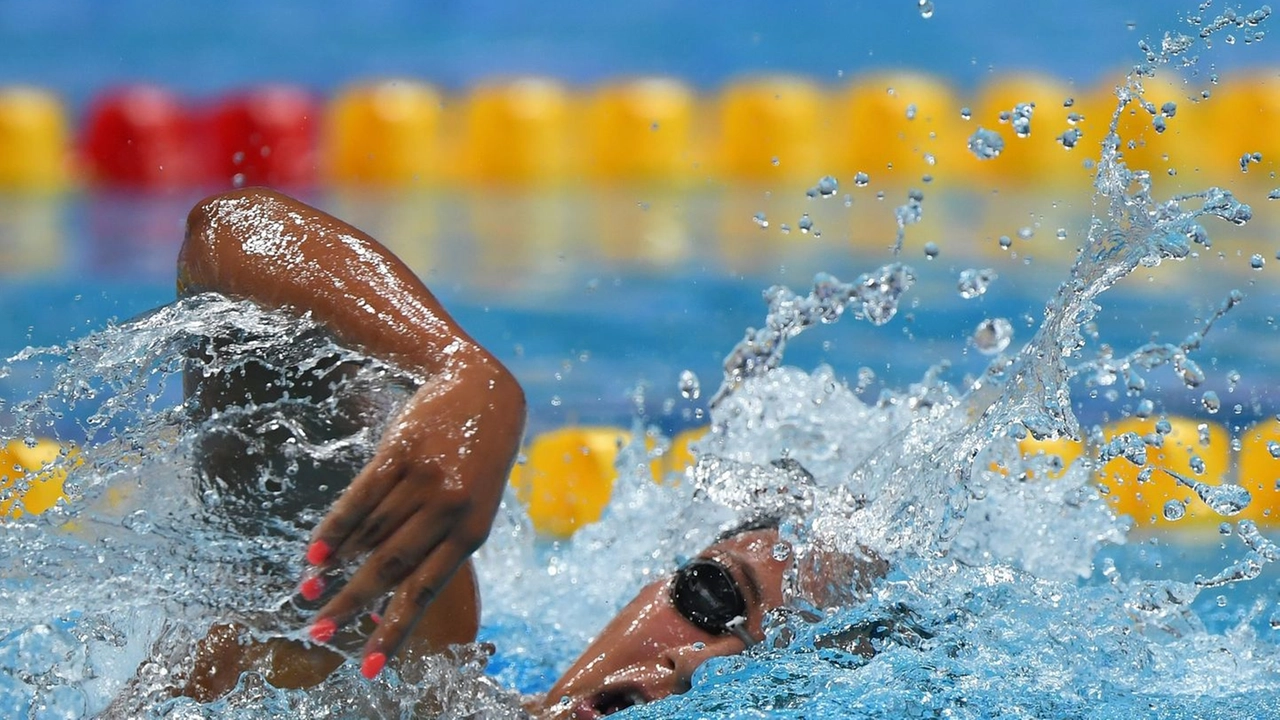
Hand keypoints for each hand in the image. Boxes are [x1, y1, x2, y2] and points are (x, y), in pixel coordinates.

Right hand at [300, 348, 523, 676]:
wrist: (482, 390)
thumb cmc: (472, 459)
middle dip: (350, 604)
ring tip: (308, 589)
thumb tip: (378, 589)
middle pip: (389, 568)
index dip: (393, 631)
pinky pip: (360, 499)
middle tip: (316, 632)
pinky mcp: (401, 452)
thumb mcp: (470, 504)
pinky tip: (313, 553)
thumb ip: (434, 543)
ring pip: (370, 535)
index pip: (424, 592)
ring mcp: (426, 480)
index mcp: (472, 533)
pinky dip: (334, 529)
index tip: (369, 668)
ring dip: (335, 567)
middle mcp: (450, 510)